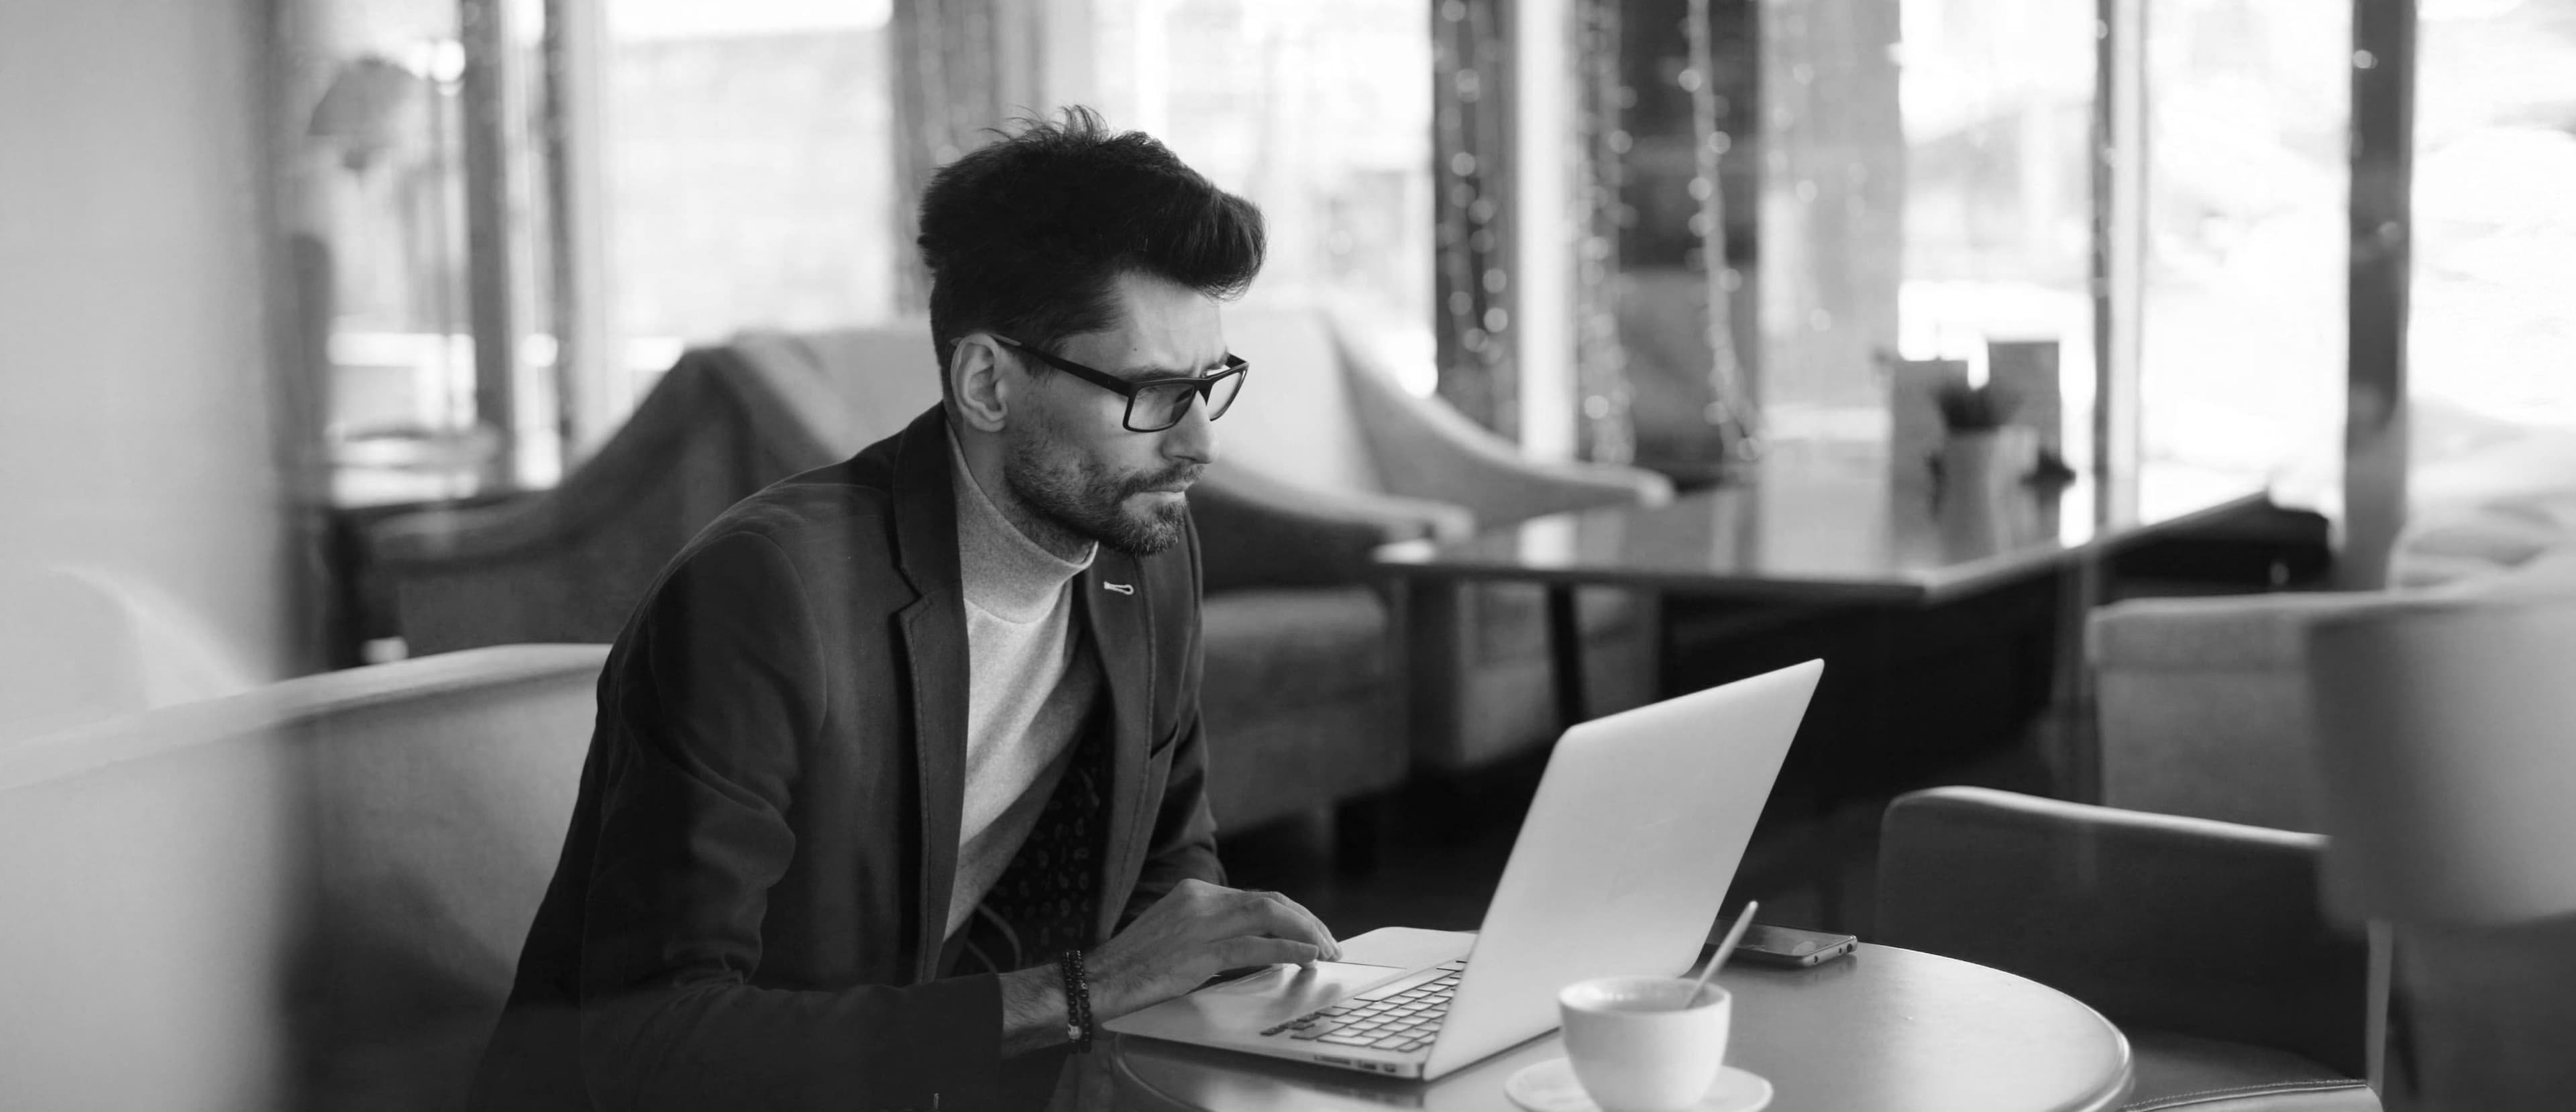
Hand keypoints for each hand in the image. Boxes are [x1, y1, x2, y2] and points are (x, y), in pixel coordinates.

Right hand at [1084, 879, 1341, 1019]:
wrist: (1102, 978)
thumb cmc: (1138, 962)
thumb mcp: (1178, 931)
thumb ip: (1215, 928)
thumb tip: (1257, 940)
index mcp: (1196, 891)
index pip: (1258, 896)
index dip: (1292, 913)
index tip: (1312, 931)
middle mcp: (1201, 899)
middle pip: (1269, 901)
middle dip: (1306, 921)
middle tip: (1330, 942)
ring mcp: (1200, 924)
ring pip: (1267, 916)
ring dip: (1304, 933)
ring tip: (1326, 950)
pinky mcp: (1198, 952)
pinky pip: (1252, 946)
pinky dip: (1285, 950)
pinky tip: (1305, 958)